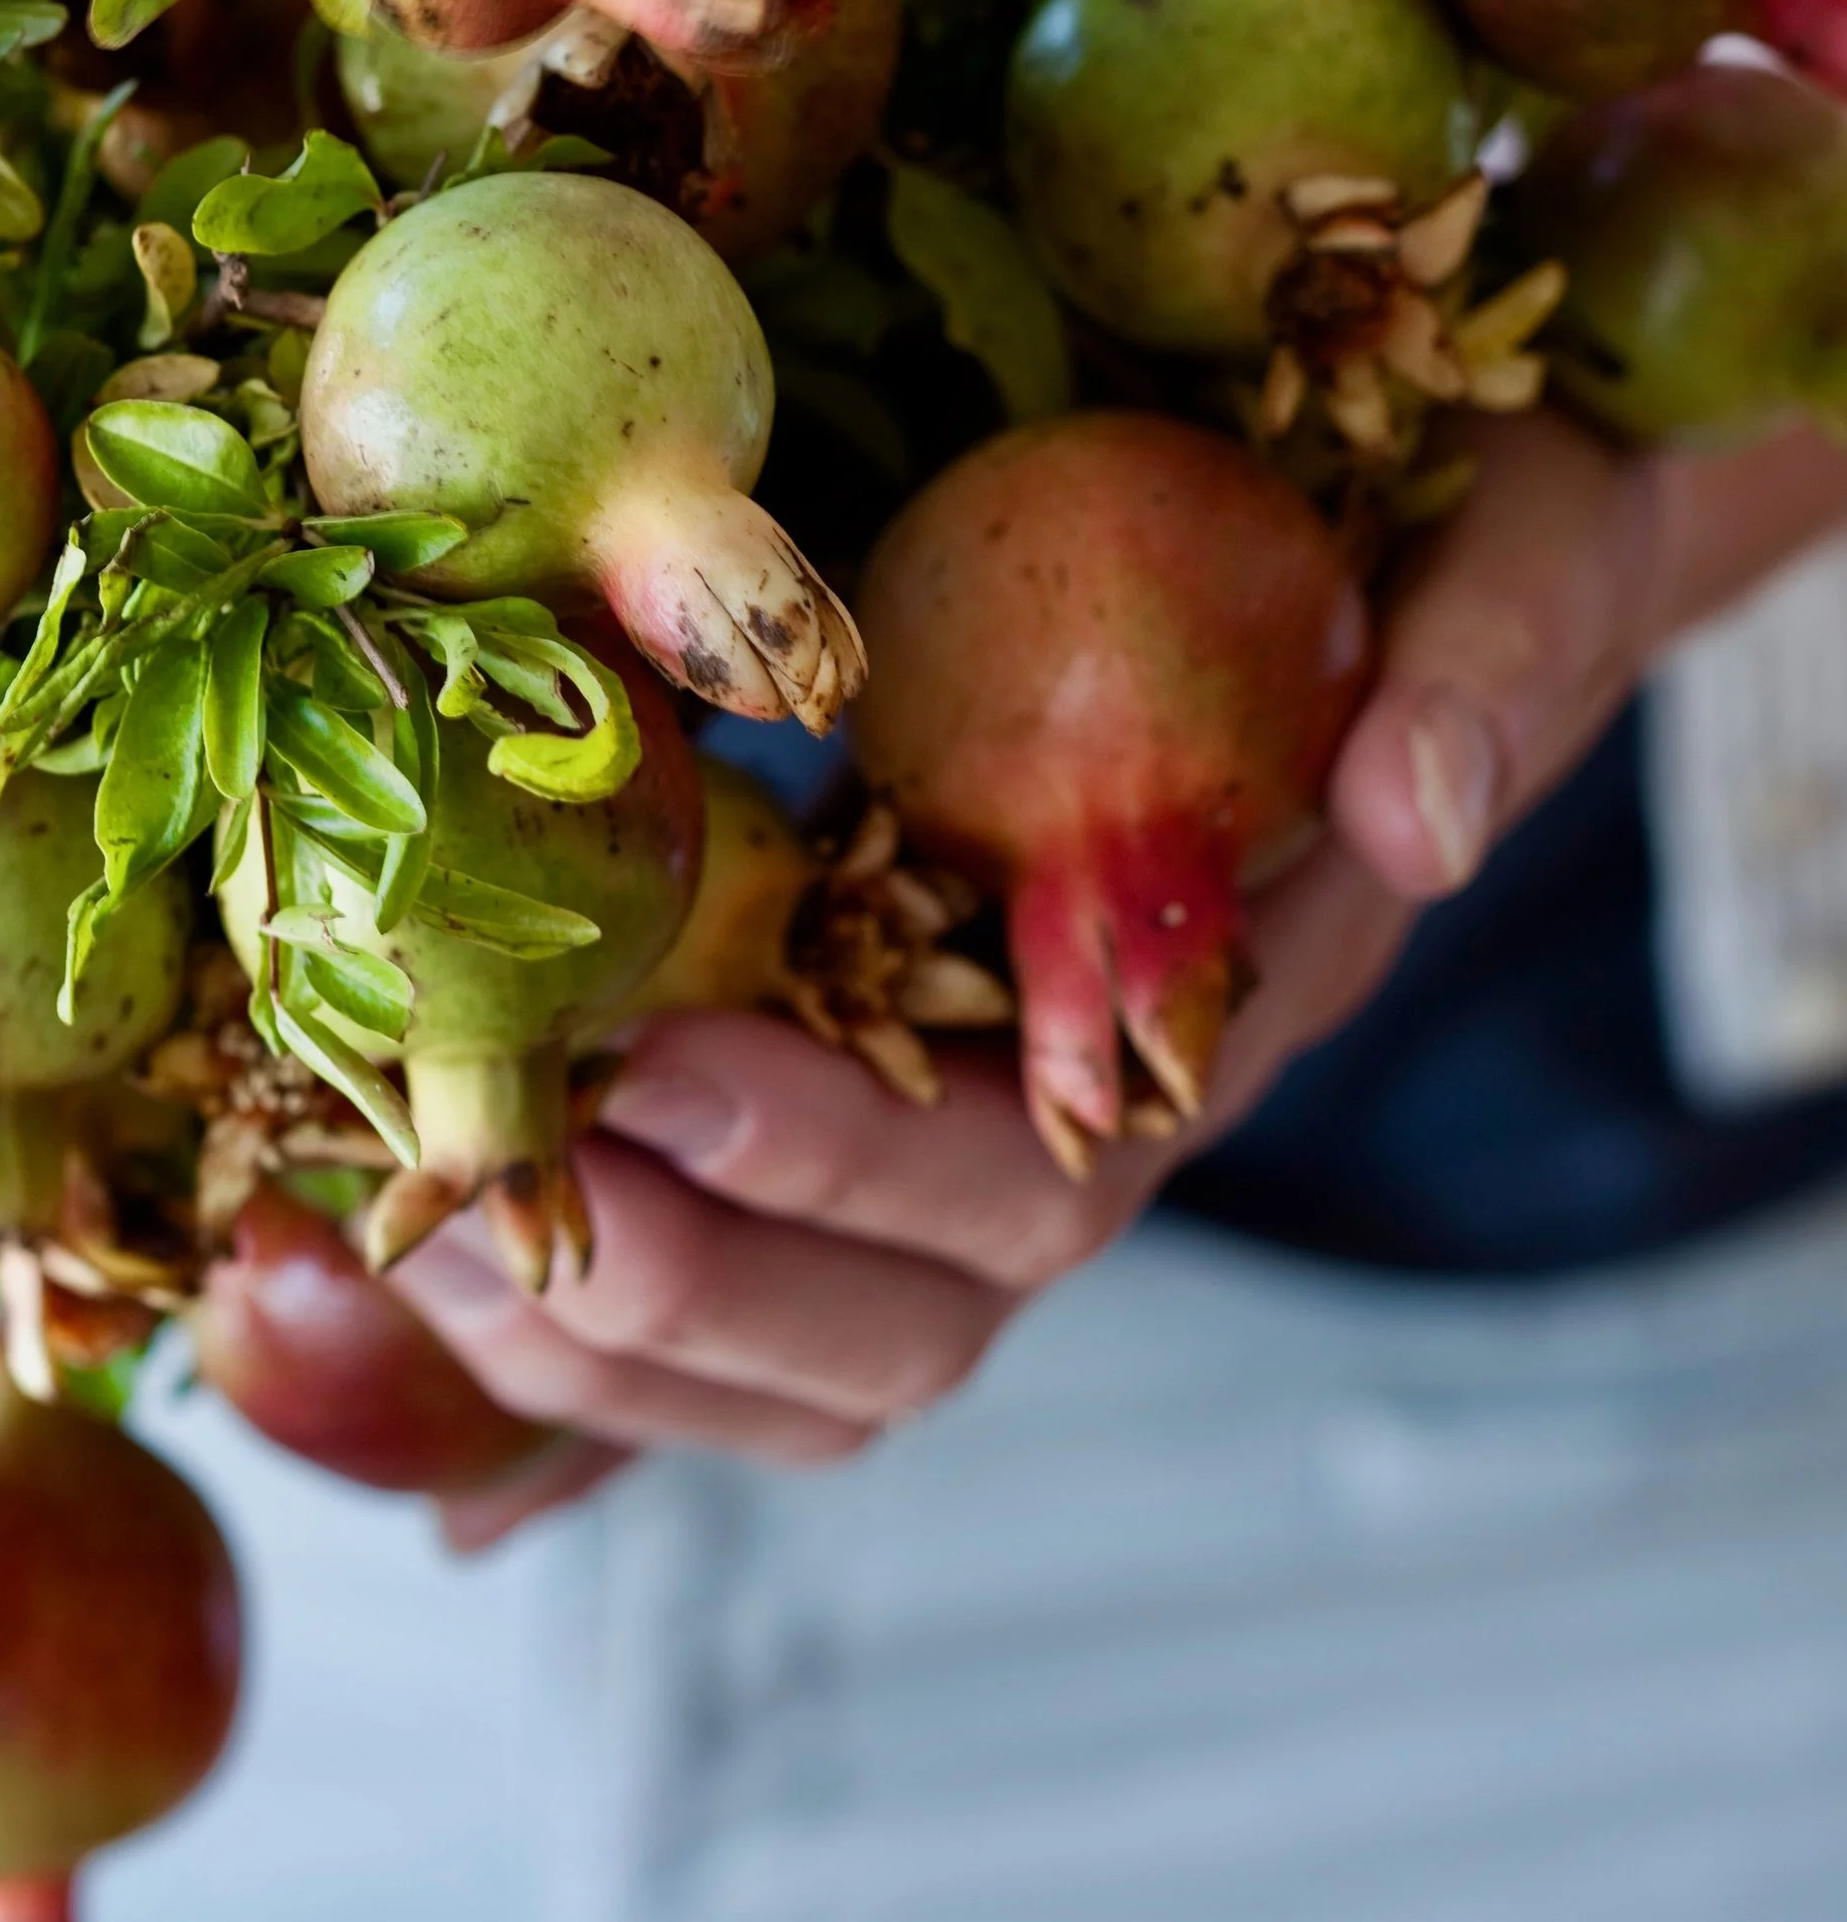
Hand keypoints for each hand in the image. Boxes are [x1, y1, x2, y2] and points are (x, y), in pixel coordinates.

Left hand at [408, 407, 1846, 1548]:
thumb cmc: (1461, 545)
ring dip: (607, 1348)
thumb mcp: (1511, 556)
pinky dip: (604, 1370)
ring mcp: (987, 1130)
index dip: (845, 1153)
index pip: (1034, 1172)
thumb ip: (1485, 666)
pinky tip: (438, 1377)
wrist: (1432, 568)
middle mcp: (1091, 1117)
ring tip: (410, 1260)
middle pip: (900, 1319)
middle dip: (684, 1287)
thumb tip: (1418, 804)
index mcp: (1212, 1022)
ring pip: (809, 1348)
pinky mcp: (894, 1103)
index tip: (660, 1065)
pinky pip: (753, 1294)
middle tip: (495, 1198)